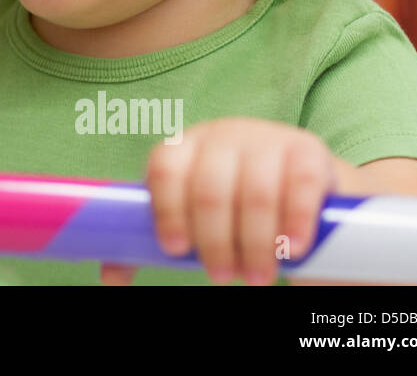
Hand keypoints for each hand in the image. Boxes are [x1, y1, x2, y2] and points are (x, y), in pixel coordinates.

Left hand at [100, 117, 346, 286]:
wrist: (304, 189)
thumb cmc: (233, 207)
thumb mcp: (194, 218)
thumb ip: (151, 242)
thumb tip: (109, 278)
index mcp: (185, 148)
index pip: (164, 169)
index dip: (167, 210)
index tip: (176, 251)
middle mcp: (222, 137)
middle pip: (208, 188)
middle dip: (214, 241)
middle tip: (221, 278)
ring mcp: (266, 139)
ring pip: (253, 192)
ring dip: (253, 243)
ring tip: (256, 277)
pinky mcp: (307, 151)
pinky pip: (299, 184)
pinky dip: (293, 221)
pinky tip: (292, 249)